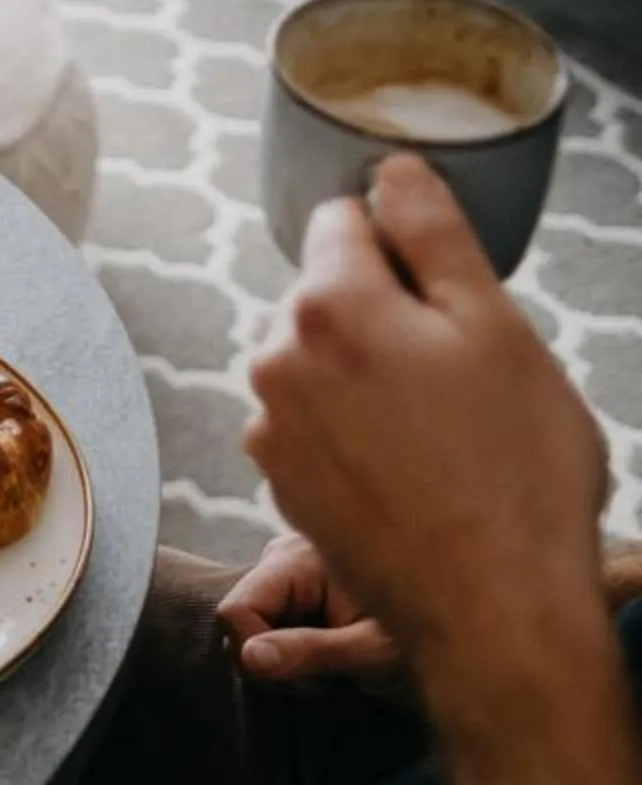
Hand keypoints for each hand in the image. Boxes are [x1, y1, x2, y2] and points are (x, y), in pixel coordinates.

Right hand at [217, 530, 404, 694]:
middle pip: (238, 621)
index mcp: (299, 558)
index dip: (261, 651)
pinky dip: (289, 658)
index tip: (315, 677)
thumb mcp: (371, 652)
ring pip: (247, 632)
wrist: (464, 644)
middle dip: (273, 660)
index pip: (238, 610)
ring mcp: (286, 576)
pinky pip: (263, 633)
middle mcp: (284, 558)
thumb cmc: (422, 643)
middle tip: (327, 678)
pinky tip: (327, 660)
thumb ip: (309, 651)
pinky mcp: (292, 595)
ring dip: (283, 663)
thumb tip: (249, 656)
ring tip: (333, 670)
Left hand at [244, 156, 607, 705]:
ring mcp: (270, 428)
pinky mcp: (280, 484)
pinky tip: (415, 472)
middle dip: (387, 314)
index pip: (347, 220)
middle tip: (461, 377)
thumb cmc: (515, 473)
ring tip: (443, 434)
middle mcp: (275, 359)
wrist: (496, 615)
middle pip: (329, 293)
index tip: (451, 296)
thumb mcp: (497, 327)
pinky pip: (315, 423)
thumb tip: (389, 169)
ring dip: (370, 376)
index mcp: (329, 304)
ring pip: (321, 361)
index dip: (407, 247)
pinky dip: (356, 432)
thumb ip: (432, 233)